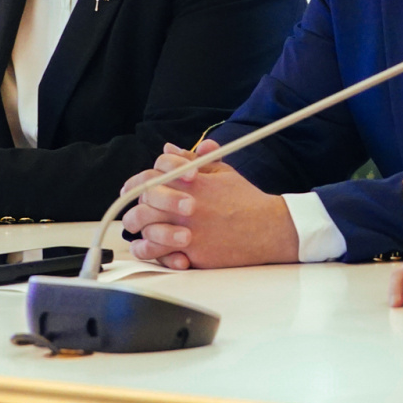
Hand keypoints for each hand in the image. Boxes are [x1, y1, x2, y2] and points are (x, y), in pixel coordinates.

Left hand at [121, 140, 298, 268]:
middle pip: (144, 200)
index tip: (133, 187)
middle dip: (135, 204)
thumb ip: (193, 160)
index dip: (139, 179)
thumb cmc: (246, 200)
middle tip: (136, 211)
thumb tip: (169, 149)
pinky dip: (149, 251)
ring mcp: (187, 228)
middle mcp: (186, 203)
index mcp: (192, 180)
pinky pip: (159, 253)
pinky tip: (147, 248)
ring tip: (140, 231)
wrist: (269, 229)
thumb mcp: (222, 171)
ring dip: (139, 228)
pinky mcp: (192, 251)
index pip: (154, 172)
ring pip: (146, 228)